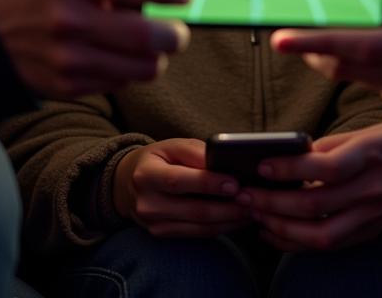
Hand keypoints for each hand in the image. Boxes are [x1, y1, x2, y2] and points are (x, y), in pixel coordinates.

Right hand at [0, 0, 189, 97]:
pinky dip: (131, 71)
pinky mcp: (68, 84)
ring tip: (154, 44)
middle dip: (172, 35)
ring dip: (156, 57)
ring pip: (139, 66)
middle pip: (141, 35)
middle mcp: (66, 15)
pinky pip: (121, 82)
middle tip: (177, 30)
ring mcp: (66, 54)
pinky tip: (122, 55)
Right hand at [113, 138, 251, 237]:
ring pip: (199, 226)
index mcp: (146, 175)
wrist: (129, 183)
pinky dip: (221, 227)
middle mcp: (147, 204)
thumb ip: (195, 152)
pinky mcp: (163, 235)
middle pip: (193, 210)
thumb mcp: (171, 146)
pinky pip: (198, 234)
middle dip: (227, 207)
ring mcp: (154, 224)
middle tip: (252, 199)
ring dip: (229, 220)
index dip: (208, 183)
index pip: (179, 181)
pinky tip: (238, 219)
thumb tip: (222, 161)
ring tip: (251, 209)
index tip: (235, 183)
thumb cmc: (158, 159)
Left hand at [239, 117, 381, 250]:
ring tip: (254, 215)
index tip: (259, 165)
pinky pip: (332, 242)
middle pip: (313, 205)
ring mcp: (374, 213)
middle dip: (272, 203)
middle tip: (242, 195)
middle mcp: (372, 188)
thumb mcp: (374, 128)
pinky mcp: (376, 228)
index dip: (288, 168)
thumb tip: (294, 153)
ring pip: (320, 234)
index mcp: (371, 154)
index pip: (323, 167)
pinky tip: (278, 232)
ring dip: (281, 227)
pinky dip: (301, 241)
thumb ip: (335, 143)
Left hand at [271, 0, 381, 105]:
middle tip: (280, 36)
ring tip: (302, 32)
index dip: (325, 40)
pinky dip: (339, 61)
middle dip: (311, 48)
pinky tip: (328, 43)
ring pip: (349, 75)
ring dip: (322, 54)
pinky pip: (359, 81)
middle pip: (351, 64)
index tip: (286, 36)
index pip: (370, 44)